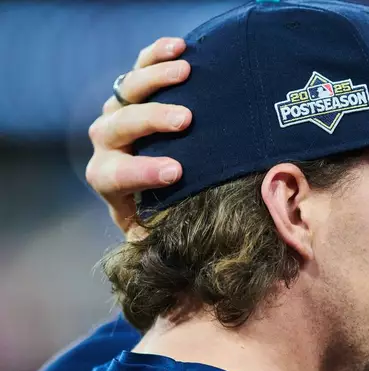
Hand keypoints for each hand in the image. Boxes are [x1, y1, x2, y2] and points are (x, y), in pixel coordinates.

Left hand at [85, 37, 191, 239]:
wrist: (144, 170)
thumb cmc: (152, 201)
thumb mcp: (150, 223)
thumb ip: (156, 233)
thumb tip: (172, 248)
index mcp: (108, 176)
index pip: (117, 174)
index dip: (144, 171)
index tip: (176, 171)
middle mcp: (107, 140)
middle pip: (120, 125)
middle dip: (152, 121)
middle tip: (185, 119)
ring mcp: (118, 109)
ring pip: (128, 89)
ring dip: (155, 79)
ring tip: (185, 72)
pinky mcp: (132, 89)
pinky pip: (139, 65)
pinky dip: (156, 54)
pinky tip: (180, 47)